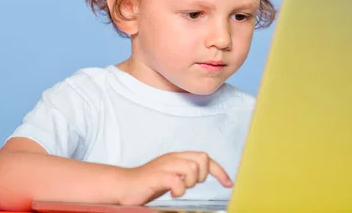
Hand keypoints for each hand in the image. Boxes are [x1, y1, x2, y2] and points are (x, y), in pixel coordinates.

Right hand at [118, 151, 232, 204]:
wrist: (123, 186)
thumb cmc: (148, 184)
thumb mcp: (171, 176)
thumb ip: (184, 173)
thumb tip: (202, 176)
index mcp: (177, 157)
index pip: (205, 158)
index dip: (219, 171)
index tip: (228, 184)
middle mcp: (173, 158)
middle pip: (202, 158)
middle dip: (202, 175)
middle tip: (190, 185)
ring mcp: (165, 165)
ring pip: (192, 168)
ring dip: (189, 184)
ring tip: (178, 189)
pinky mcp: (157, 176)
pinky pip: (177, 182)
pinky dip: (178, 191)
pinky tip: (171, 194)